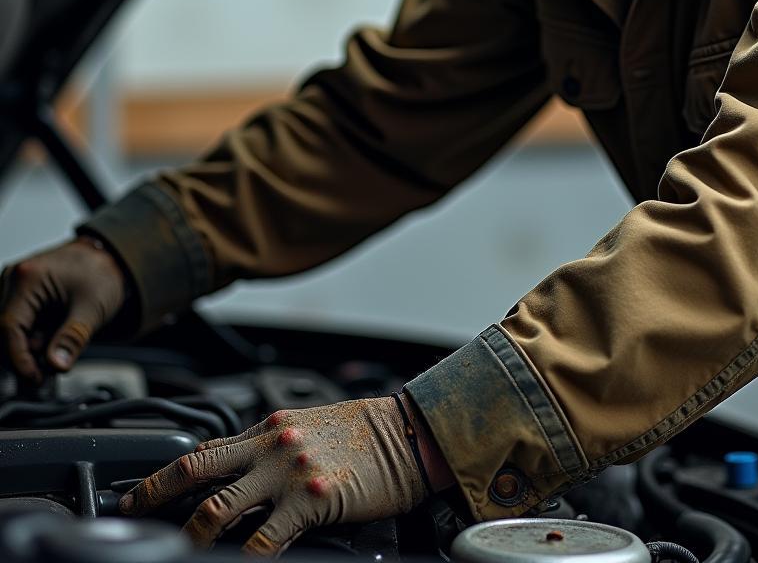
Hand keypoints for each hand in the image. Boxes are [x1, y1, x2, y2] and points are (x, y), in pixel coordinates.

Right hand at [0, 236, 126, 382]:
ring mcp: (14, 287)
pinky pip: (18, 326)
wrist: (107, 259)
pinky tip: (52, 344)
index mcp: (28, 278)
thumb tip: (56, 365)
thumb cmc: (101, 273)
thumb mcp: (93, 306)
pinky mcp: (19, 296)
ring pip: (11, 332)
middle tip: (50, 371)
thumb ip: (73, 337)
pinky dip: (33, 340)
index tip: (35, 378)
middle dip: (26, 356)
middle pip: (6, 331)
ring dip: (30, 349)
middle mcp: (13, 279)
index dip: (19, 358)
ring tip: (58, 354)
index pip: (8, 327)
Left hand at [119, 395, 428, 556]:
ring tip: (182, 551)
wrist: (406, 434)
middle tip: (131, 512)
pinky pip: (263, 541)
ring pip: (218, 508)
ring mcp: (287, 472)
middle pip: (196, 468)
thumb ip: (272, 447)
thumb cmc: (364, 432)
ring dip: (192, 536)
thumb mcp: (309, 427)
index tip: (144, 491)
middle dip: (155, 494)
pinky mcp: (309, 500)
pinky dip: (245, 558)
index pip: (207, 450)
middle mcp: (271, 445)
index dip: (168, 473)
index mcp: (270, 427)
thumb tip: (241, 470)